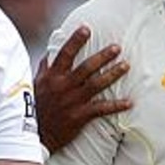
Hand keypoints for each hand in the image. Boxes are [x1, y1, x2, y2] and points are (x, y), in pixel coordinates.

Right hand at [35, 26, 130, 152]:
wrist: (35, 135)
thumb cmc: (35, 107)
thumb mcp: (36, 85)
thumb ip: (45, 68)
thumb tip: (50, 54)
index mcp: (52, 76)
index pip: (65, 54)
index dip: (76, 41)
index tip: (86, 29)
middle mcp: (63, 86)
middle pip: (87, 67)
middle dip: (103, 56)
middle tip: (117, 47)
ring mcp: (72, 101)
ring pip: (96, 84)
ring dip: (112, 74)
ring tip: (126, 66)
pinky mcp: (80, 116)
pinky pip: (101, 109)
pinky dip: (116, 106)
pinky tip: (129, 102)